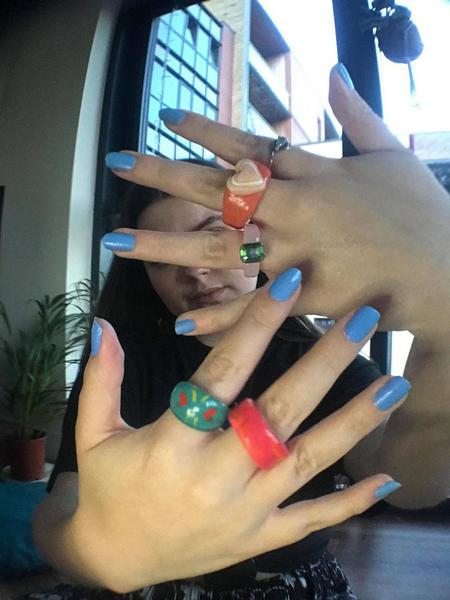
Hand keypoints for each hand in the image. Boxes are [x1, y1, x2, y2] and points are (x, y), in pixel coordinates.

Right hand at [70, 270, 407, 591]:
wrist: (116, 557)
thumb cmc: (108, 487)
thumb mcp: (93, 433)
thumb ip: (101, 378)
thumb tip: (102, 324)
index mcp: (171, 445)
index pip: (220, 376)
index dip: (255, 328)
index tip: (288, 287)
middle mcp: (215, 478)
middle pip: (278, 413)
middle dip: (323, 363)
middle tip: (361, 321)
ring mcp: (245, 513)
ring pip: (308, 461)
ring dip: (354, 421)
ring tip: (396, 383)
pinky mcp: (260, 539)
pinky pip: (311, 520)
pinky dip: (351, 502)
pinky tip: (387, 480)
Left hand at [105, 65, 449, 337]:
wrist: (449, 269)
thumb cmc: (421, 209)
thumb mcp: (392, 150)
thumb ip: (354, 113)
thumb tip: (334, 71)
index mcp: (312, 171)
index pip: (247, 144)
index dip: (204, 129)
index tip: (165, 118)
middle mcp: (294, 209)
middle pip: (216, 190)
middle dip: (162, 175)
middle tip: (117, 164)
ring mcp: (296, 256)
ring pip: (217, 249)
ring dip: (164, 247)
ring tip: (116, 244)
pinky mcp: (307, 299)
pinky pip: (254, 309)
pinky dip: (217, 315)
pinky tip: (179, 320)